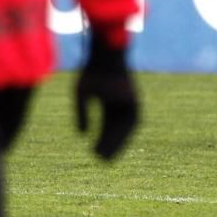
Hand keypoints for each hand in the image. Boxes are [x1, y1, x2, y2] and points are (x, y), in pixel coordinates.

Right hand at [75, 33, 138, 160]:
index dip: (101, 138)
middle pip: (116, 129)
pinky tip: (114, 145)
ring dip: (116, 143)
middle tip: (101, 159)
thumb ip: (82, 114)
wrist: (107, 56)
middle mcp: (121, 103)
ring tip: (106, 157)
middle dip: (108, 144)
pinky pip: (132, 124)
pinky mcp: (135, 102)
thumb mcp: (81, 95)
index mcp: (108, 100)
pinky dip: (123, 135)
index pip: (106, 125)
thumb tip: (82, 135)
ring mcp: (129, 103)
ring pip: (125, 129)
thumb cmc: (92, 72)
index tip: (94, 152)